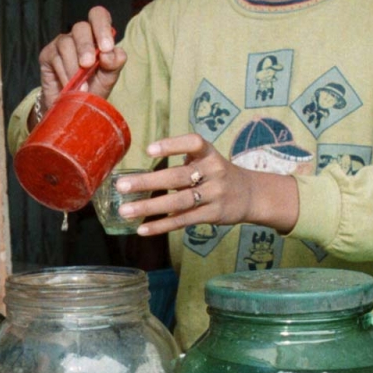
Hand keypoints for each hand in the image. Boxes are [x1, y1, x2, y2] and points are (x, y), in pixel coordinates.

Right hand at [37, 6, 124, 113]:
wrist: (73, 106)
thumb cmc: (92, 88)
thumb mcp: (109, 77)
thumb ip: (114, 63)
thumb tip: (109, 53)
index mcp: (97, 35)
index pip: (98, 16)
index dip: (102, 27)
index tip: (106, 48)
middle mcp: (79, 35)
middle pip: (80, 28)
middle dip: (85, 47)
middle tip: (88, 64)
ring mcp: (61, 43)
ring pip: (66, 44)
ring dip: (74, 67)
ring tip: (81, 86)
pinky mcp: (47, 54)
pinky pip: (55, 59)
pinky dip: (64, 75)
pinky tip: (69, 86)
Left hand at [115, 133, 299, 236]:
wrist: (251, 195)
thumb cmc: (218, 174)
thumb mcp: (207, 160)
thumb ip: (183, 160)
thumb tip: (143, 168)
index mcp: (209, 154)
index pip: (193, 144)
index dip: (172, 145)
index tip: (149, 150)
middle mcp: (213, 172)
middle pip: (177, 177)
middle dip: (148, 182)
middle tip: (121, 186)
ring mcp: (214, 195)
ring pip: (178, 202)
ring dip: (149, 207)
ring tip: (125, 211)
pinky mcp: (213, 214)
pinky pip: (183, 220)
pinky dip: (161, 226)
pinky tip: (142, 228)